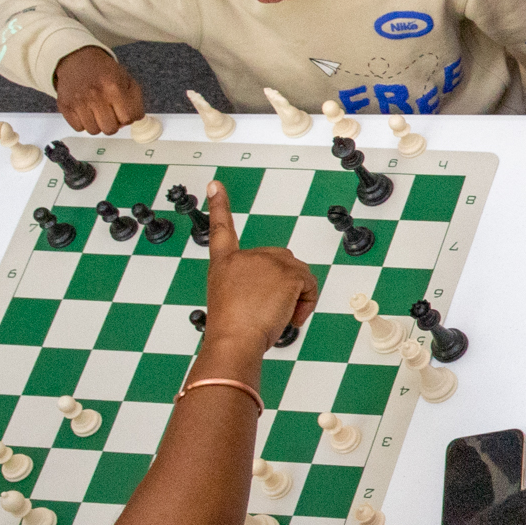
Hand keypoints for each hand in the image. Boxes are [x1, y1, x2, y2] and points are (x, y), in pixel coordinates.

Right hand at [51, 47, 146, 135]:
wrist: (77, 59)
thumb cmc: (104, 71)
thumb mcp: (127, 79)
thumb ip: (135, 101)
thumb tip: (132, 120)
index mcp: (114, 88)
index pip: (129, 118)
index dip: (129, 117)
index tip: (125, 112)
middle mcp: (95, 96)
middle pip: (110, 129)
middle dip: (114, 123)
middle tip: (110, 113)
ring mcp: (78, 102)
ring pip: (94, 131)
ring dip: (98, 124)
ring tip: (97, 111)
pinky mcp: (65, 106)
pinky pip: (78, 128)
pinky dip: (83, 123)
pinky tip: (86, 112)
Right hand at [195, 184, 317, 357]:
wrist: (234, 339)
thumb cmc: (233, 330)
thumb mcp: (233, 302)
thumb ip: (251, 286)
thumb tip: (277, 291)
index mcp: (224, 263)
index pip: (221, 229)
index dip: (218, 206)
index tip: (215, 185)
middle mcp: (244, 256)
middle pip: (281, 262)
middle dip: (285, 286)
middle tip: (272, 311)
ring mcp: (266, 260)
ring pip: (299, 274)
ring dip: (297, 297)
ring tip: (278, 317)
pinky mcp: (286, 271)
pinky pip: (310, 285)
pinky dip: (307, 303)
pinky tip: (291, 316)